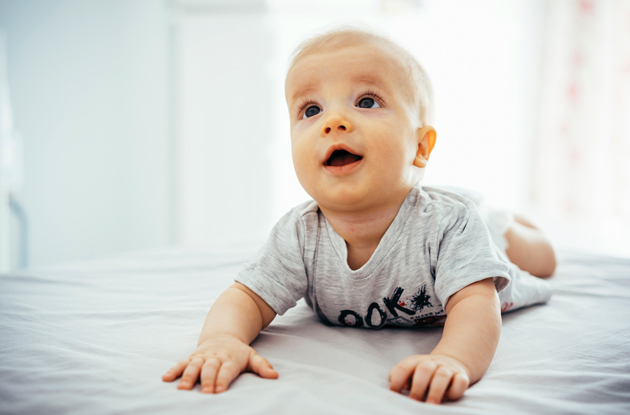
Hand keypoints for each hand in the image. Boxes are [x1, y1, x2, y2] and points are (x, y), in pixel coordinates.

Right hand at [162, 334, 277, 392]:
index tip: (219, 390)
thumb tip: (275, 376)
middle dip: (206, 380)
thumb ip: (262, 366)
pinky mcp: (192, 357)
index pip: (226, 370)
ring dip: (187, 376)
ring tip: (182, 388)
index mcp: (230, 358)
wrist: (223, 335)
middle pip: (210, 368)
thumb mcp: (252, 356)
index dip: (222, 379)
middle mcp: (215, 357)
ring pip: (193, 365)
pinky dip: (173, 370)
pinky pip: (181, 363)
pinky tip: (165, 379)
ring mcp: (202, 357)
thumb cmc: (239, 352)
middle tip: (204, 393)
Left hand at [389, 354, 470, 403]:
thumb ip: (403, 379)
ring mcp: (447, 369)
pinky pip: (460, 381)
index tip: (394, 394)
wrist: (451, 362)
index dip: (397, 380)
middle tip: (413, 402)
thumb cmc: (424, 374)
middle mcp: (432, 363)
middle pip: (424, 369)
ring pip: (442, 376)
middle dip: (418, 386)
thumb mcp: (411, 373)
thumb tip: (398, 390)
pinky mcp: (461, 376)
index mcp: (416, 361)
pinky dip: (455, 390)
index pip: (404, 368)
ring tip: (430, 406)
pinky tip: (449, 398)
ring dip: (435, 391)